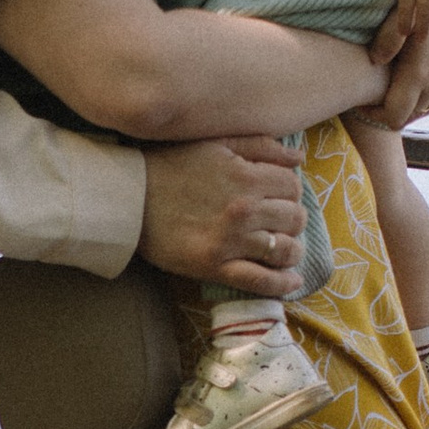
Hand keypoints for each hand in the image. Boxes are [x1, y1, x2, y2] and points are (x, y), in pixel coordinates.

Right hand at [137, 132, 305, 295]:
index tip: (277, 196)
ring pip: (285, 250)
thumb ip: (259, 146)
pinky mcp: (215, 267)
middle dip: (292, 219)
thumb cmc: (171, 166)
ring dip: (292, 250)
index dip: (289, 191)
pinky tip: (291, 280)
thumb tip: (298, 159)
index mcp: (246, 176)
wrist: (129, 198)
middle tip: (278, 222)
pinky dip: (282, 284)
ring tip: (285, 250)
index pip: (292, 186)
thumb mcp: (215, 144)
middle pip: (294, 218)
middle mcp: (244, 209)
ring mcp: (231, 241)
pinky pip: (261, 281)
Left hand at [372, 4, 428, 129]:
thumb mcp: (400, 20)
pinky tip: (407, 86)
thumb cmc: (423, 7)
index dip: (374, 115)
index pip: (393, 117)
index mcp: (418, 76)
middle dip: (387, 111)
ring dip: (404, 107)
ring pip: (421, 112)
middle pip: (406, 117)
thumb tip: (374, 62)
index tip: (363, 103)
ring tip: (388, 91)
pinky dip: (420, 100)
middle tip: (371, 98)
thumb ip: (385, 42)